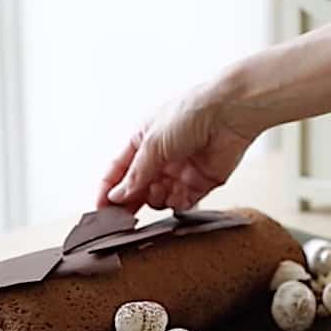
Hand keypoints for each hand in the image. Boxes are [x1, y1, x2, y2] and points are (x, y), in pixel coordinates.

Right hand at [98, 82, 257, 212]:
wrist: (230, 112)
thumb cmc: (190, 113)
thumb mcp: (153, 143)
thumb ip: (135, 174)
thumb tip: (116, 196)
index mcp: (142, 140)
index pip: (117, 171)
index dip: (107, 191)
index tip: (100, 211)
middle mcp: (159, 157)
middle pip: (136, 188)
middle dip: (130, 202)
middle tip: (124, 217)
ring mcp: (179, 171)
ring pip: (158, 199)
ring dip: (156, 199)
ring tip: (159, 190)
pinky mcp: (200, 183)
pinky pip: (183, 202)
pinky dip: (178, 203)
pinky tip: (179, 196)